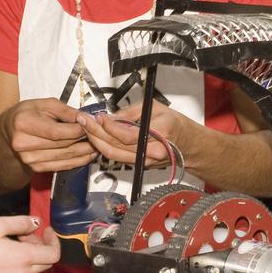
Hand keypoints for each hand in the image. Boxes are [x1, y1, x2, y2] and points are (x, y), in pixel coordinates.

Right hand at [0, 215, 59, 272]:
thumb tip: (37, 223)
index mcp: (24, 257)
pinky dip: (22, 269)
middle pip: (46, 263)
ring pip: (35, 272)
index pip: (54, 255)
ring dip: (32, 258)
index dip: (54, 241)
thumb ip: (21, 223)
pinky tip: (7, 259)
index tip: (46, 231)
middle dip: (41, 247)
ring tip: (14, 246)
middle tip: (25, 235)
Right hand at [2, 98, 96, 172]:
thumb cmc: (26, 114)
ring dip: (84, 152)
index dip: (77, 130)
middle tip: (98, 134)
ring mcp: (29, 159)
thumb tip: (84, 118)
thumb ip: (65, 111)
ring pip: (65, 157)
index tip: (90, 125)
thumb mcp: (44, 104)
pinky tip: (88, 155)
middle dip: (84, 140)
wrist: (8, 133)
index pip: (56, 132)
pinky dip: (78, 161)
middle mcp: (24, 144)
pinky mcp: (36, 168)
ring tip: (97, 144)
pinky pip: (62, 166)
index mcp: (24, 124)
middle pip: (62, 145)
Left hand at [77, 100, 195, 167]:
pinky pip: (117, 157)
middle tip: (83, 120)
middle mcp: (151, 152)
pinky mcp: (139, 165)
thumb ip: (131, 113)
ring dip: (96, 141)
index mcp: (159, 134)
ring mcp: (144, 161)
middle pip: (115, 146)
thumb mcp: (155, 108)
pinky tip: (96, 136)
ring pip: (113, 155)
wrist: (188, 145)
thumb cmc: (175, 124)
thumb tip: (110, 117)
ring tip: (85, 127)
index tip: (98, 116)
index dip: (108, 126)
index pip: (126, 135)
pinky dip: (104, 147)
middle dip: (95, 132)